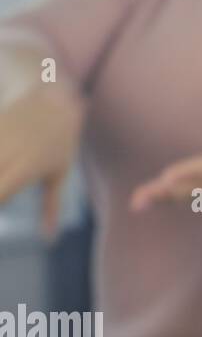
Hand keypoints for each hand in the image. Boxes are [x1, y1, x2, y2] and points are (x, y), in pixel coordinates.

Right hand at [0, 84, 83, 238]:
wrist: (52, 97)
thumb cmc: (60, 142)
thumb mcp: (61, 174)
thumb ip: (52, 207)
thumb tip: (50, 239)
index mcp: (27, 167)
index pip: (0, 195)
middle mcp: (7, 153)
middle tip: (3, 196)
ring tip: (5, 177)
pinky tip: (1, 166)